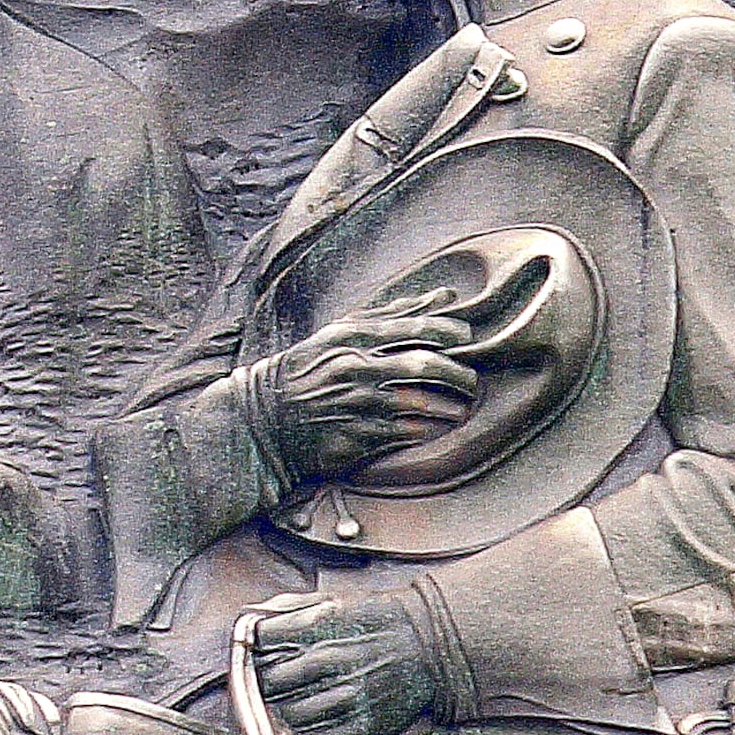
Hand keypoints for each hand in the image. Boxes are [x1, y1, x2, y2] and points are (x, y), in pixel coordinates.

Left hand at [246, 591, 440, 734]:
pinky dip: (313, 734)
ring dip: (287, 711)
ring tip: (297, 702)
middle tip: (274, 682)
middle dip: (266, 682)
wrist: (431, 642)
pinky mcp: (367, 724)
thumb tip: (254, 617)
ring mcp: (350, 696)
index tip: (258, 653)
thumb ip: (293, 609)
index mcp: (322, 628)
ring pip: (292, 716)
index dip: (255, 649)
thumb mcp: (337, 601)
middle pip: (271, 683)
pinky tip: (319, 720)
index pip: (262, 643)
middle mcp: (333, 661)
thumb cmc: (381, 619)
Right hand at [259, 300, 477, 483]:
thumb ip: (394, 313)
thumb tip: (445, 297)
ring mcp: (356, 404)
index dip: (449, 331)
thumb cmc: (310, 370)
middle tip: (471, 379)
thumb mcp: (341, 333)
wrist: (263, 420)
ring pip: (420, 402)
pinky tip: (440, 427)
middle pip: (424, 365)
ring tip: (462, 406)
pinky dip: (429, 430)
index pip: (414, 327)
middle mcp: (355, 368)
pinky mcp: (356, 437)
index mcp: (351, 337)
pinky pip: (406, 433)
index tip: (466, 337)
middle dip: (457, 372)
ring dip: (450, 406)